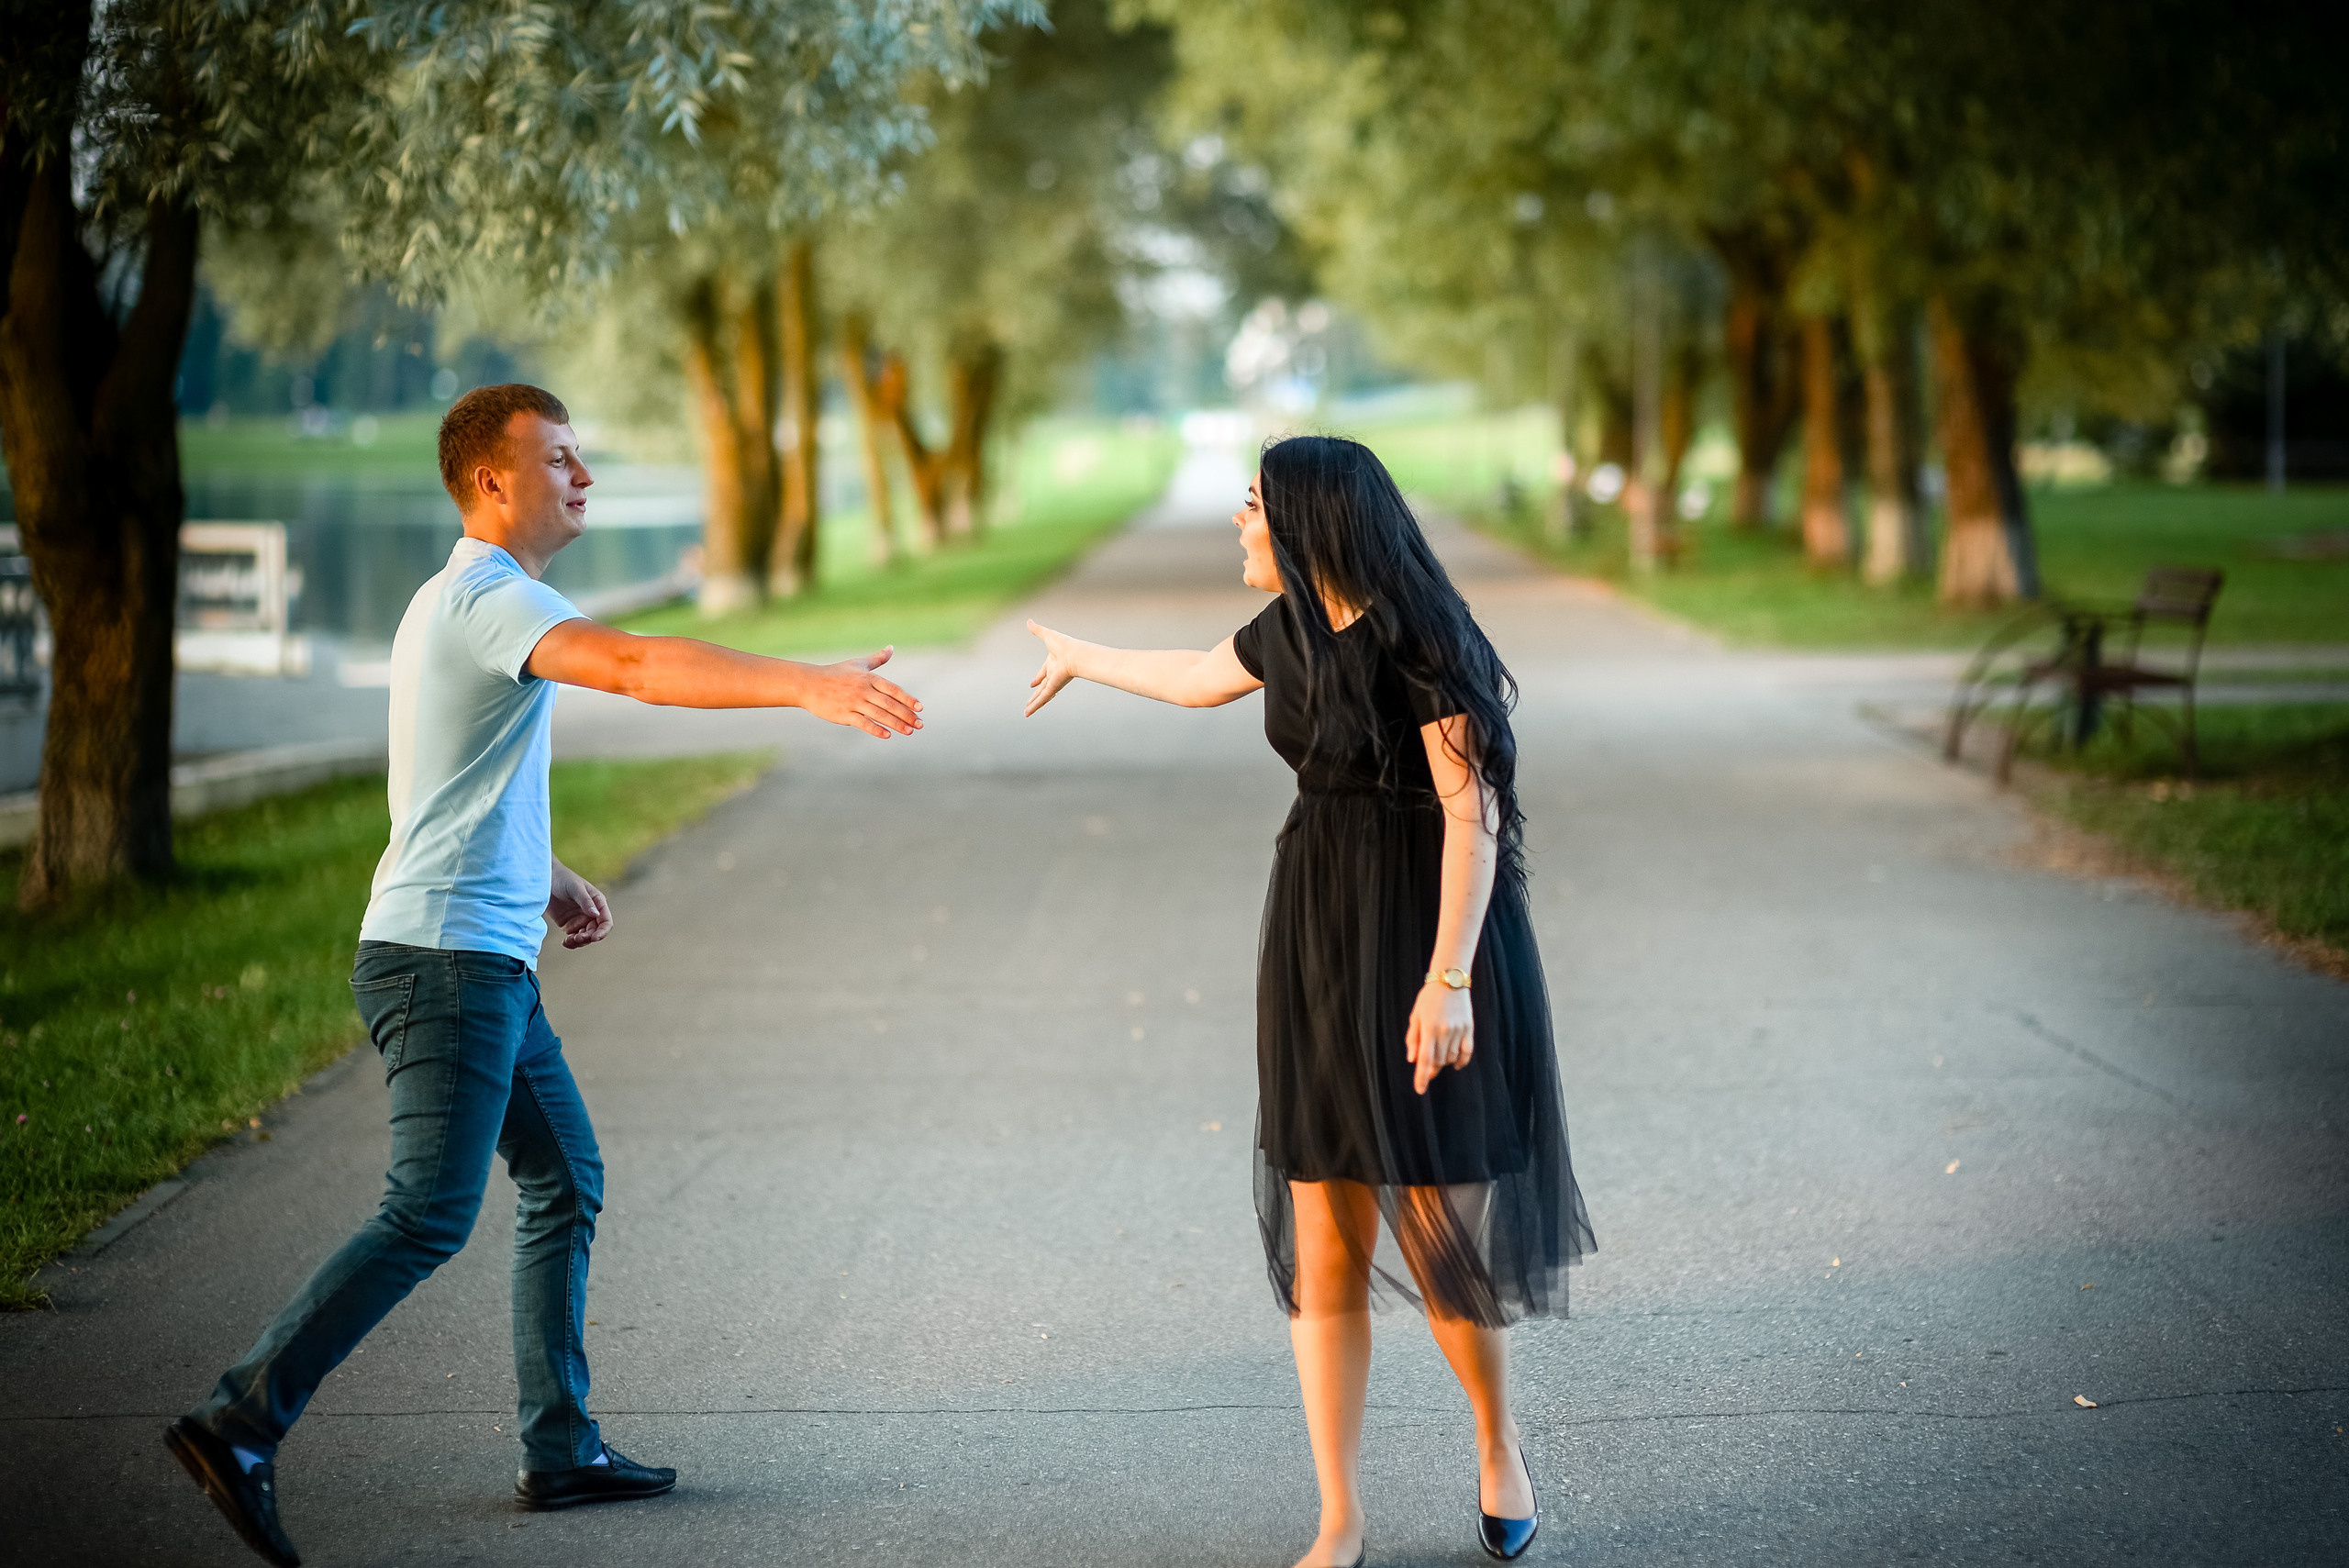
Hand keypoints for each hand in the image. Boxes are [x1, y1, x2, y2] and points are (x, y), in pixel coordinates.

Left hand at [547, 863, 612, 948]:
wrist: (544, 880)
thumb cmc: (563, 879)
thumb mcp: (575, 888)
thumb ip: (585, 901)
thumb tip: (596, 915)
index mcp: (598, 902)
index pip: (606, 921)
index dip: (603, 932)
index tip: (594, 938)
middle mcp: (591, 913)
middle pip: (596, 931)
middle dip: (588, 938)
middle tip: (576, 938)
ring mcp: (580, 919)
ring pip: (586, 937)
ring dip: (580, 942)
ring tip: (568, 940)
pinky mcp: (569, 925)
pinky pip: (574, 938)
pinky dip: (571, 942)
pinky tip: (565, 942)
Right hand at [804, 646, 922, 737]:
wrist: (809, 684)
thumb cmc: (835, 673)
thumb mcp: (857, 664)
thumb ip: (877, 659)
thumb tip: (891, 647)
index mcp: (868, 677)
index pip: (893, 689)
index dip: (907, 699)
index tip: (920, 708)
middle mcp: (863, 689)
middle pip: (889, 704)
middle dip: (907, 715)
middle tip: (920, 724)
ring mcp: (853, 702)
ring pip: (879, 714)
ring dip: (896, 724)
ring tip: (909, 731)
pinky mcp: (844, 714)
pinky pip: (863, 722)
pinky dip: (875, 729)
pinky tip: (887, 735)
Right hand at [1024, 620, 1081, 715]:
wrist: (1075, 654)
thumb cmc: (1066, 644)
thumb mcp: (1047, 635)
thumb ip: (1037, 630)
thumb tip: (1028, 620)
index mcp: (1052, 663)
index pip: (1042, 673)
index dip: (1037, 678)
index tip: (1032, 684)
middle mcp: (1053, 674)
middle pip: (1042, 687)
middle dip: (1035, 694)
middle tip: (1028, 702)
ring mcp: (1054, 682)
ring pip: (1041, 696)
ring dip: (1033, 704)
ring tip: (1026, 712)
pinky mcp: (1054, 687)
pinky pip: (1042, 698)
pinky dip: (1035, 706)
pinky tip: (1028, 712)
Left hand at [1405, 980, 1473, 1094]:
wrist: (1450, 981)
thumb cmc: (1428, 999)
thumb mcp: (1415, 1016)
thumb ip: (1413, 1039)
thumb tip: (1413, 1060)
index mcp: (1428, 1029)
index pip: (1425, 1059)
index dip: (1421, 1077)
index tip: (1420, 1090)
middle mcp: (1444, 1031)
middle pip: (1438, 1061)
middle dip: (1431, 1068)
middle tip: (1427, 1067)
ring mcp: (1458, 1031)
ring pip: (1450, 1058)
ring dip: (1443, 1062)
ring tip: (1439, 1055)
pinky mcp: (1469, 1029)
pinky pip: (1466, 1052)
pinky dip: (1460, 1061)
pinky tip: (1454, 1064)